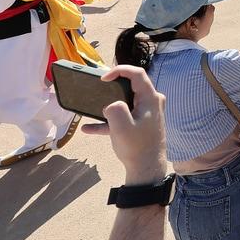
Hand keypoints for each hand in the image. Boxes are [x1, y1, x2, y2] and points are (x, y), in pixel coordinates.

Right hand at [79, 65, 167, 184]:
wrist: (146, 169)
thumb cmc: (136, 147)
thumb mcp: (121, 127)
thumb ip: (114, 109)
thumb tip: (111, 105)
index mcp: (151, 99)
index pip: (137, 74)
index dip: (120, 70)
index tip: (103, 78)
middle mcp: (152, 102)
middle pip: (131, 86)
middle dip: (113, 86)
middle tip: (98, 89)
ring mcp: (146, 113)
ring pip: (126, 102)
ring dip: (109, 105)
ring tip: (92, 106)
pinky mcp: (141, 124)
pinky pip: (123, 118)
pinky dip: (108, 122)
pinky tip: (88, 129)